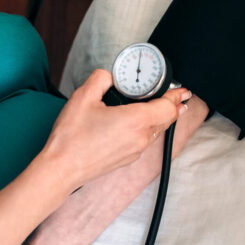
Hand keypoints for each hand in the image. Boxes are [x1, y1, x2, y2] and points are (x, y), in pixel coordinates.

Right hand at [40, 69, 190, 190]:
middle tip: (174, 94)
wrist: (61, 169)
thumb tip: (109, 76)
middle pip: (166, 119)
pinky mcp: (127, 159)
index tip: (182, 90)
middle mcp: (141, 138)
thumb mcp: (84, 96)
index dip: (176, 96)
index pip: (168, 107)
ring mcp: (135, 151)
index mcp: (136, 121)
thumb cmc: (71, 138)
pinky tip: (134, 122)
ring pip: (156, 131)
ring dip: (159, 117)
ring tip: (155, 105)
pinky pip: (144, 140)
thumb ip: (101, 78)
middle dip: (172, 105)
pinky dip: (146, 128)